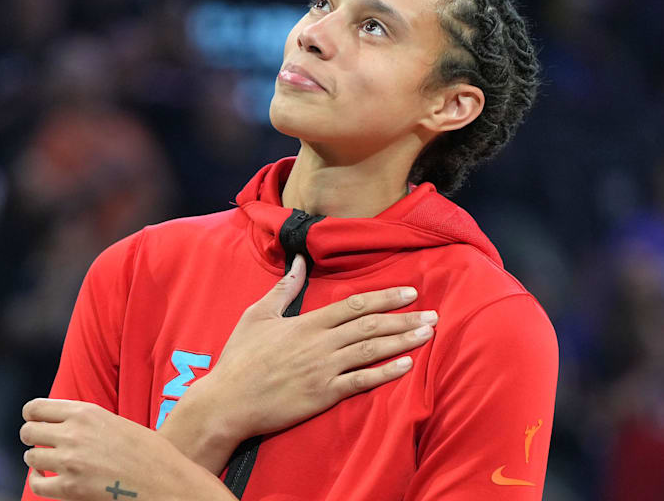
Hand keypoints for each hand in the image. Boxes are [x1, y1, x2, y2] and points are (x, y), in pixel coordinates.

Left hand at [21, 398, 234, 500]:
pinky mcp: (70, 488)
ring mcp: (70, 461)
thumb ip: (88, 421)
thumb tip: (66, 425)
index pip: (36, 408)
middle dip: (33, 438)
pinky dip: (38, 480)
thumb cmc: (149, 452)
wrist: (164, 480)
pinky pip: (37, 483)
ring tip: (48, 462)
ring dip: (38, 459)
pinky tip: (47, 478)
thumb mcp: (117, 423)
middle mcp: (73, 433)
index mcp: (85, 412)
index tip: (34, 421)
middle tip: (41, 443)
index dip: (31, 416)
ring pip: (31, 456)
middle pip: (28, 431)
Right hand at [159, 254, 436, 472]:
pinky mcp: (324, 395)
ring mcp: (325, 370)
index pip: (355, 305)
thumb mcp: (257, 315)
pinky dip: (385, 373)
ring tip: (428, 334)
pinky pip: (362, 382)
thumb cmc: (240, 358)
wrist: (229, 401)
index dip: (385, 297)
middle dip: (405, 318)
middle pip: (371, 326)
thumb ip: (284, 289)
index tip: (409, 292)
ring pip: (372, 351)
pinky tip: (406, 366)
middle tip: (434, 314)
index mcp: (308, 323)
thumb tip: (299, 262)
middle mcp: (322, 343)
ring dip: (403, 341)